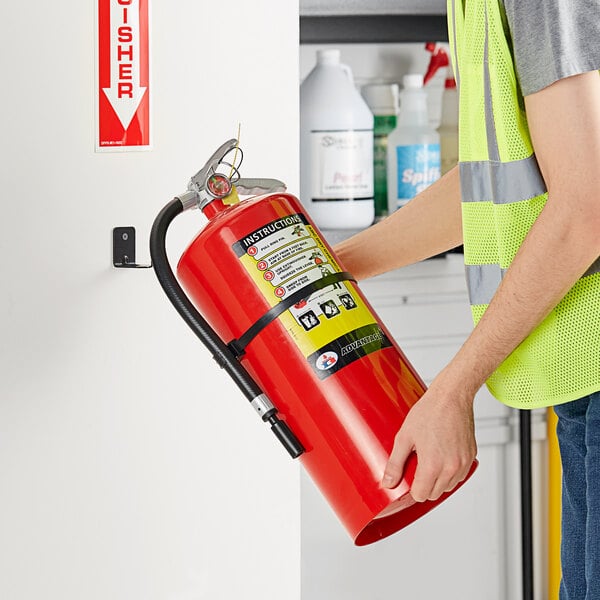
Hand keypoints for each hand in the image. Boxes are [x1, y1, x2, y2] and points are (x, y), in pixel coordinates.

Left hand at [382, 374, 476, 501]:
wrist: (451, 396)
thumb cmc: (429, 412)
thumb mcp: (404, 437)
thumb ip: (395, 463)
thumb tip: (388, 482)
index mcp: (433, 465)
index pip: (421, 495)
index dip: (411, 490)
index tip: (408, 480)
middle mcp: (451, 467)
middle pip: (435, 493)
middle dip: (424, 485)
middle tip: (416, 467)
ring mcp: (463, 463)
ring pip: (449, 486)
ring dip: (438, 481)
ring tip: (429, 460)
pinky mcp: (471, 456)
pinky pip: (460, 475)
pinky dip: (450, 472)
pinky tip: (441, 457)